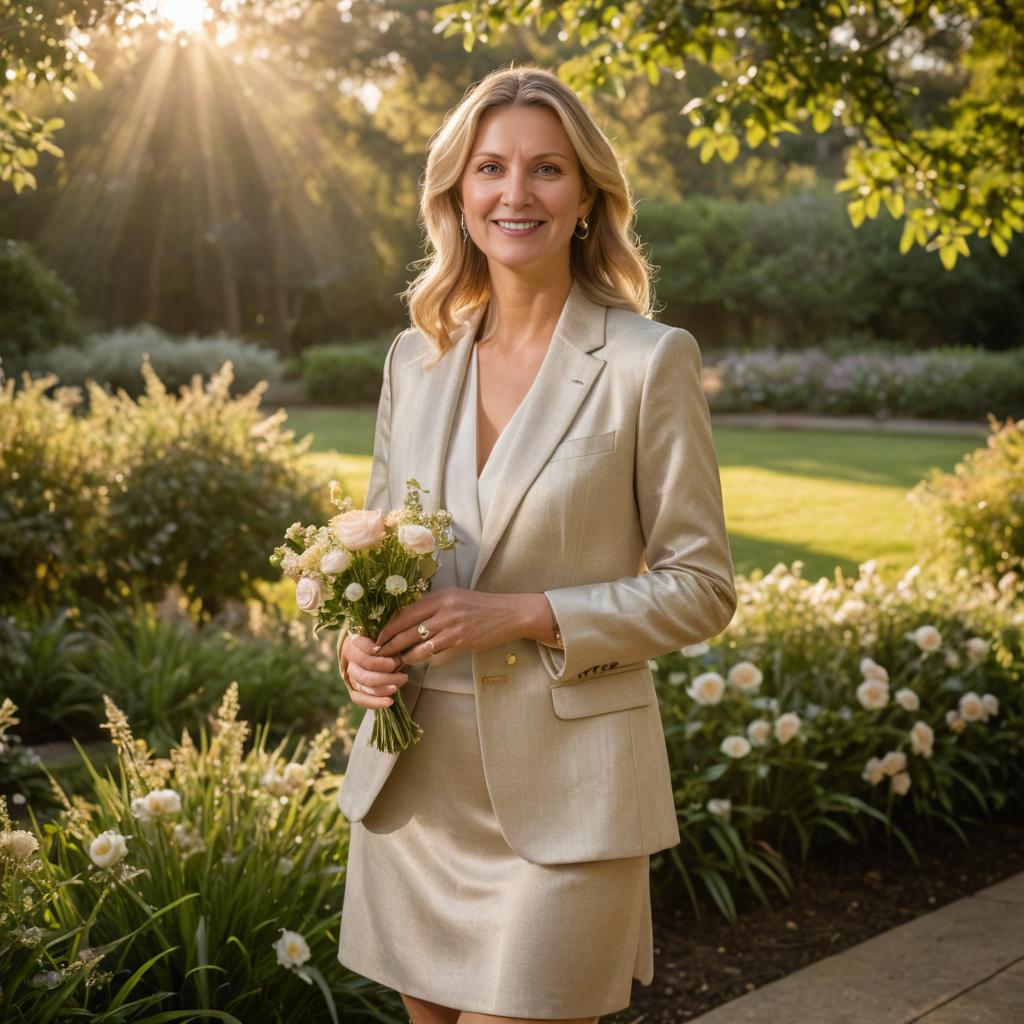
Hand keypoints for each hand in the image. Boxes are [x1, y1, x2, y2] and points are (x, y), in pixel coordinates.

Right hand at [340, 633, 408, 709]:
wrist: (371, 650)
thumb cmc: (383, 641)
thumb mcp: (385, 637)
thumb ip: (388, 644)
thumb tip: (398, 656)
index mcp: (354, 643)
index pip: (366, 657)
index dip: (384, 661)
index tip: (400, 660)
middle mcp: (349, 661)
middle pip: (365, 675)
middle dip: (386, 678)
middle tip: (403, 676)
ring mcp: (349, 677)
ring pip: (364, 687)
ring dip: (383, 689)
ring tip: (397, 687)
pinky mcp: (353, 689)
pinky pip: (360, 699)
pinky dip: (375, 703)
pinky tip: (389, 702)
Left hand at [373, 588, 522, 666]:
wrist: (510, 614)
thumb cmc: (482, 609)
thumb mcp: (457, 600)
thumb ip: (436, 608)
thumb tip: (412, 621)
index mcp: (440, 596)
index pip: (406, 610)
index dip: (389, 624)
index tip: (379, 635)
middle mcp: (444, 607)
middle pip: (406, 625)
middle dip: (389, 640)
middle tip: (376, 651)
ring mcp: (452, 623)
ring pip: (416, 639)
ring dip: (400, 652)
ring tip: (389, 660)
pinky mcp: (460, 638)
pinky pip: (432, 649)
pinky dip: (418, 656)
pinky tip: (410, 661)